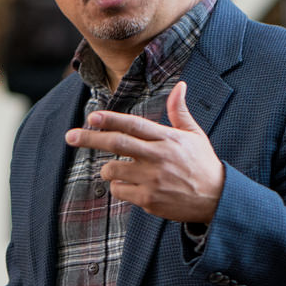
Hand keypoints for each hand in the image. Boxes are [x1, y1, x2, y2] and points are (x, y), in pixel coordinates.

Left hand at [64, 81, 223, 222]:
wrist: (217, 199)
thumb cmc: (202, 164)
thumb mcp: (195, 135)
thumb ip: (180, 111)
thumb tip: (180, 85)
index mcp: (167, 138)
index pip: (133, 125)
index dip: (111, 120)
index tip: (92, 116)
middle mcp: (158, 157)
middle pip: (116, 144)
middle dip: (89, 138)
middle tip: (69, 136)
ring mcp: (152, 179)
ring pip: (112, 170)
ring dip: (108, 169)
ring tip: (117, 169)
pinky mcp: (149, 199)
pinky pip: (119, 191)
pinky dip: (118, 187)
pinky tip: (131, 186)